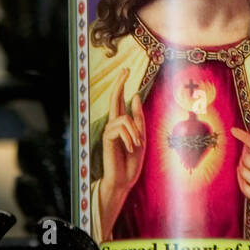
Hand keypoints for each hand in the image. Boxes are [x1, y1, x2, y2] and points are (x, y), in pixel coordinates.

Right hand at [100, 68, 145, 237]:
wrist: (124, 180)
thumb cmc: (132, 161)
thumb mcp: (141, 137)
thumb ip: (138, 118)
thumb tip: (135, 96)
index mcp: (121, 123)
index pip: (119, 100)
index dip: (121, 85)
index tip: (126, 71)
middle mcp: (113, 124)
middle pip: (114, 98)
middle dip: (120, 83)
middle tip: (126, 69)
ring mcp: (109, 131)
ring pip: (124, 118)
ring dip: (135, 132)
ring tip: (136, 145)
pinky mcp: (107, 138)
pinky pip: (121, 128)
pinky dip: (130, 138)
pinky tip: (130, 148)